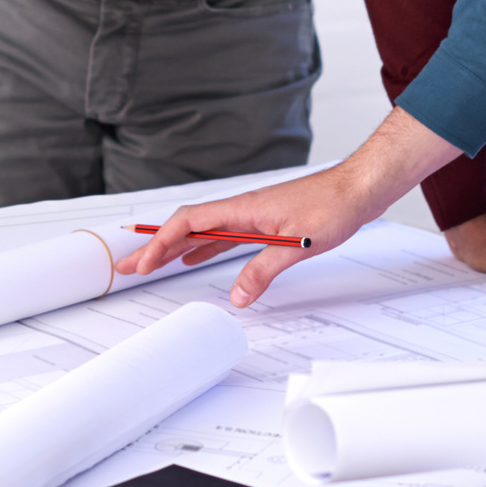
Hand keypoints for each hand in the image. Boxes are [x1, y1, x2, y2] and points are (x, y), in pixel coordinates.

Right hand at [117, 163, 397, 306]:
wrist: (358, 189)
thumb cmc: (332, 207)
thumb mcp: (296, 245)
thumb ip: (262, 270)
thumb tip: (236, 297)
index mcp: (241, 208)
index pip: (187, 222)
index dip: (161, 243)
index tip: (143, 264)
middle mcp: (240, 209)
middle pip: (186, 226)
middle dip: (155, 246)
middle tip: (127, 265)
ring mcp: (251, 215)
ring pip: (202, 232)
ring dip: (175, 248)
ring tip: (152, 265)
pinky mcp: (264, 222)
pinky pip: (222, 235)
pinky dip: (203, 248)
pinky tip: (195, 259)